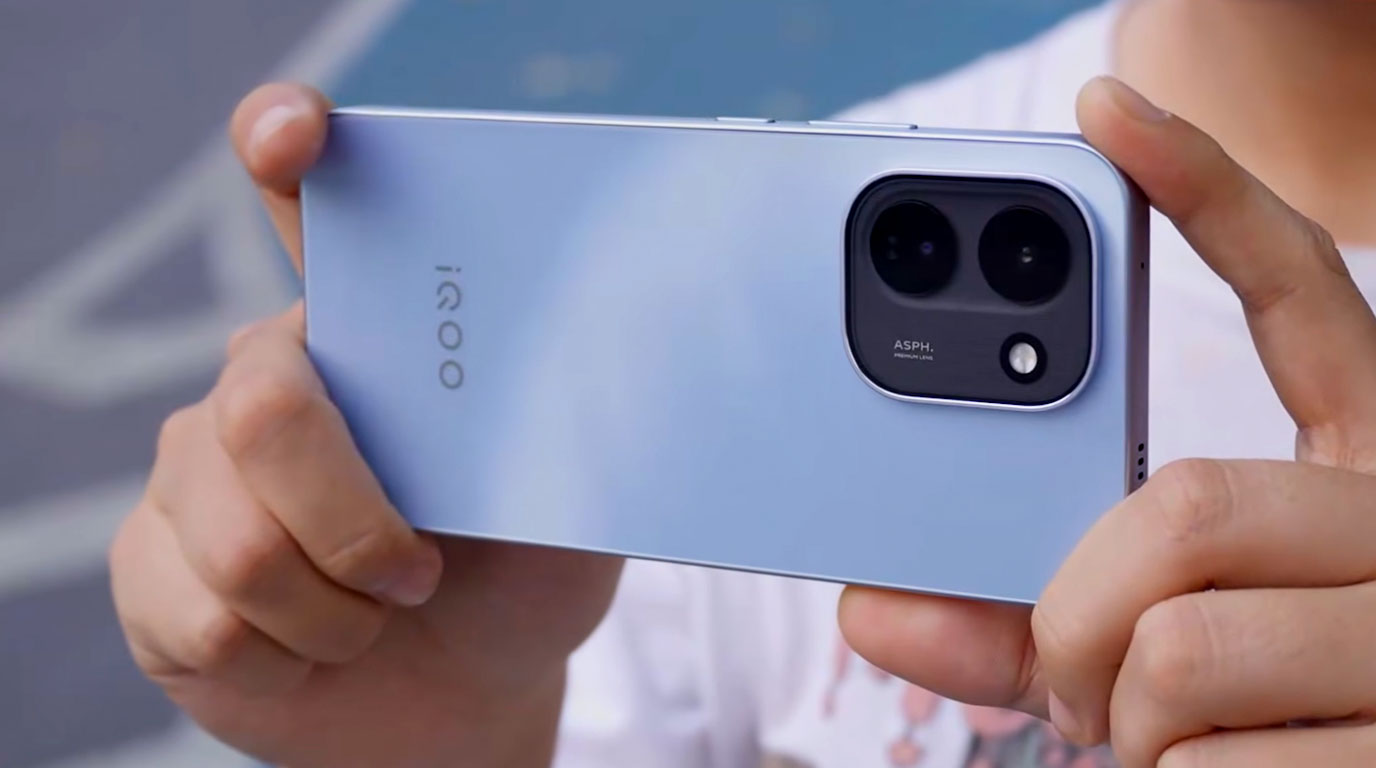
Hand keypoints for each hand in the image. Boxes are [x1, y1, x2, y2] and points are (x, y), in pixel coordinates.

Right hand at [109, 83, 623, 767]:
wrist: (469, 692)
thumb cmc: (520, 579)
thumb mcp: (574, 504)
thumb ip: (575, 433)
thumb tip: (619, 357)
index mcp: (373, 334)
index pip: (313, 205)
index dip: (286, 143)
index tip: (292, 130)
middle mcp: (266, 377)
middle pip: (263, 407)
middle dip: (359, 522)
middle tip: (422, 571)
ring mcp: (194, 468)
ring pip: (238, 542)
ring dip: (339, 613)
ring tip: (379, 614)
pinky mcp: (149, 563)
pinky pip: (202, 619)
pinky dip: (290, 660)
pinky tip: (315, 649)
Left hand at [839, 76, 1375, 767]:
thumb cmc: (1237, 717)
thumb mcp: (1129, 653)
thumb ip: (1014, 615)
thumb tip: (867, 607)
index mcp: (1355, 466)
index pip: (1300, 291)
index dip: (1208, 192)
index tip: (1107, 111)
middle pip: (1183, 502)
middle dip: (1074, 608)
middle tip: (1080, 666)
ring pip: (1180, 641)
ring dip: (1114, 712)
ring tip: (1150, 734)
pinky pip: (1206, 757)